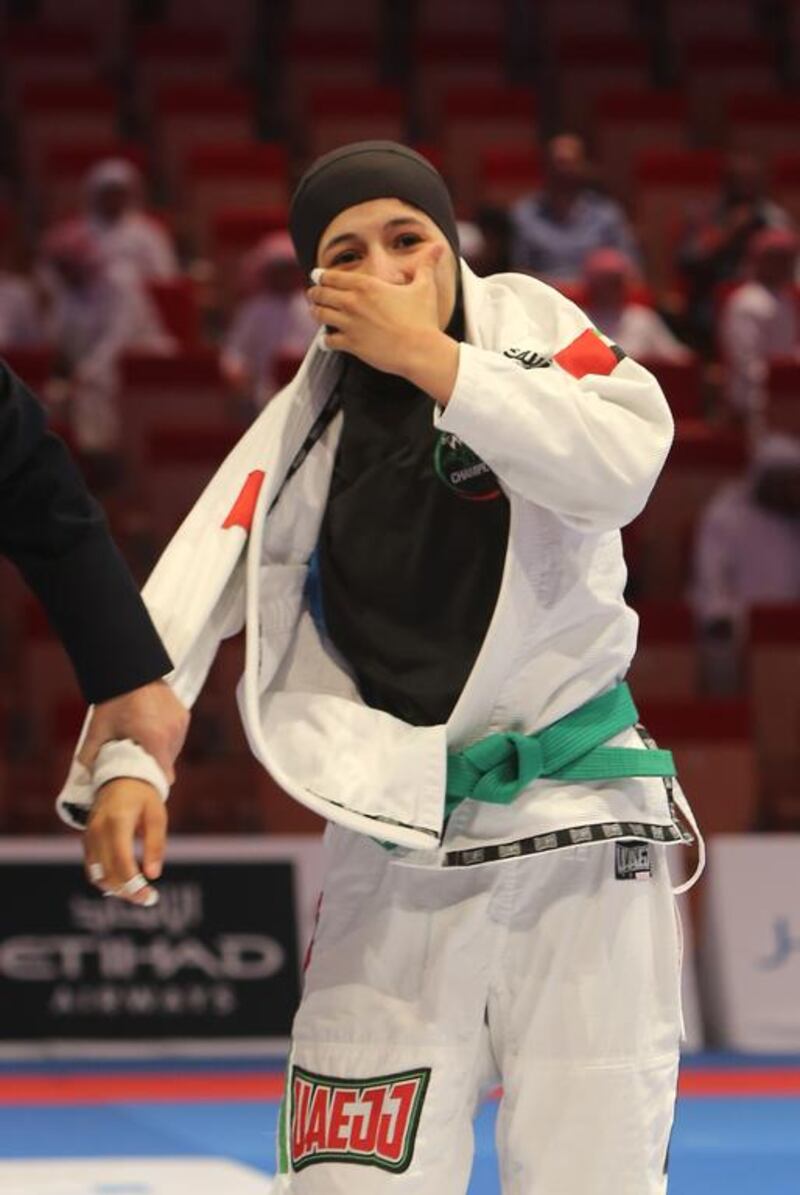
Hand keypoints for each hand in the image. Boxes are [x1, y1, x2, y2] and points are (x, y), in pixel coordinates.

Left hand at [78, 680, 188, 783]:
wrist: (130, 668)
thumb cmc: (114, 700)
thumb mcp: (98, 729)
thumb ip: (89, 756)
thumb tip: (84, 777)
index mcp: (155, 740)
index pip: (165, 776)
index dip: (153, 781)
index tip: (141, 781)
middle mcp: (173, 734)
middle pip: (168, 764)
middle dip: (153, 765)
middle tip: (136, 760)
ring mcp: (180, 723)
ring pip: (174, 750)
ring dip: (161, 751)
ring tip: (143, 744)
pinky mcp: (183, 714)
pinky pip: (177, 735)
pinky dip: (166, 737)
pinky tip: (151, 730)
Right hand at [83, 778, 166, 905]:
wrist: (120, 777)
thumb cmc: (143, 796)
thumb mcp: (156, 816)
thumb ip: (155, 845)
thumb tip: (153, 875)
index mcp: (117, 822)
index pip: (121, 862)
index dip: (133, 883)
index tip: (149, 896)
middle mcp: (98, 831)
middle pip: (108, 873)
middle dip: (127, 891)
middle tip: (148, 899)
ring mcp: (89, 836)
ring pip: (97, 875)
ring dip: (116, 889)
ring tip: (138, 893)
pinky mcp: (87, 841)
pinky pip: (93, 868)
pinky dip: (106, 880)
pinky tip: (124, 884)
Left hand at [308, 244, 444, 373]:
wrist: (420, 350)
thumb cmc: (423, 319)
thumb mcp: (424, 287)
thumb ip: (426, 265)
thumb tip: (439, 247)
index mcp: (366, 286)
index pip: (333, 276)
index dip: (321, 275)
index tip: (317, 275)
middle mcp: (353, 303)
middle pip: (321, 294)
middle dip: (315, 293)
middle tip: (313, 293)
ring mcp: (350, 324)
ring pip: (320, 315)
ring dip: (316, 312)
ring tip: (316, 311)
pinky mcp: (351, 345)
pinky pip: (328, 341)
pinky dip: (325, 340)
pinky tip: (326, 340)